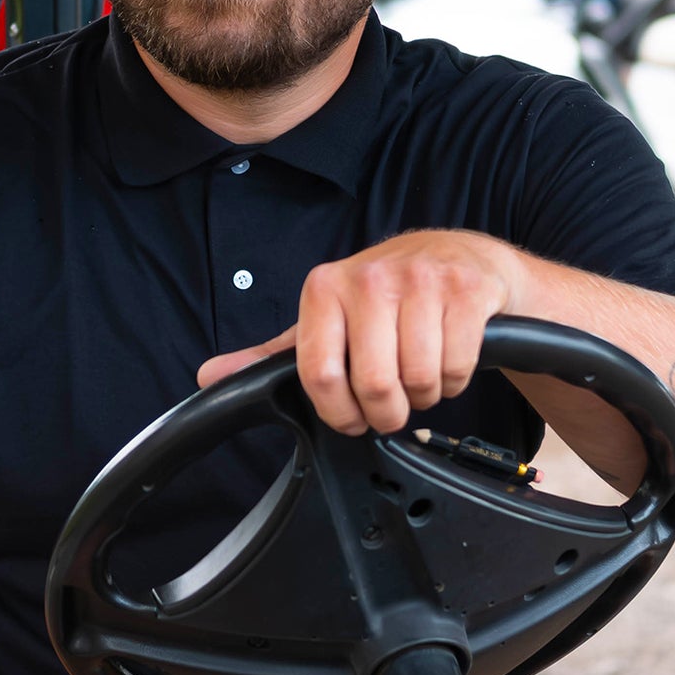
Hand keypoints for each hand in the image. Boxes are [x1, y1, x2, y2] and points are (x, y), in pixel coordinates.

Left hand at [199, 230, 520, 435]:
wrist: (459, 256)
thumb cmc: (386, 296)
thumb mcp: (326, 320)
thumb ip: (271, 354)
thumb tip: (209, 376)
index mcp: (325, 288)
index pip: (319, 374)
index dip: (339, 412)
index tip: (352, 418)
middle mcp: (370, 278)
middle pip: (373, 384)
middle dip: (387, 413)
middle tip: (393, 405)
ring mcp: (421, 280)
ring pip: (419, 379)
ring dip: (425, 396)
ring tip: (420, 377)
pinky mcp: (465, 290)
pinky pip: (458, 367)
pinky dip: (456, 380)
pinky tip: (448, 359)